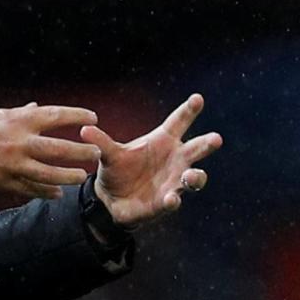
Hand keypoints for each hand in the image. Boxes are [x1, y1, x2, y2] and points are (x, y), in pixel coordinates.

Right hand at [0, 103, 101, 200]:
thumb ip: (16, 115)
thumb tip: (35, 108)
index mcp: (14, 120)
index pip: (54, 115)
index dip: (77, 116)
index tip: (93, 118)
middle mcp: (16, 142)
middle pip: (58, 148)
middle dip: (81, 151)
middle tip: (96, 152)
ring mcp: (10, 165)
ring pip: (48, 174)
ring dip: (68, 176)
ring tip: (81, 177)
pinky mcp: (2, 183)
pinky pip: (30, 190)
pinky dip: (44, 192)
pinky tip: (56, 194)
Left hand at [80, 93, 222, 226]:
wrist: (112, 198)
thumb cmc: (118, 169)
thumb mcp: (109, 154)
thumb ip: (101, 143)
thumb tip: (84, 129)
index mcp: (163, 141)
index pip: (179, 122)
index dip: (188, 111)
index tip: (197, 98)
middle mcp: (175, 159)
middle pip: (196, 149)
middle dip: (207, 144)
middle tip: (216, 138)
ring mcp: (174, 181)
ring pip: (194, 178)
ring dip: (195, 177)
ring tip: (190, 176)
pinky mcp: (167, 201)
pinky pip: (174, 200)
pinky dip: (173, 200)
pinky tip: (171, 199)